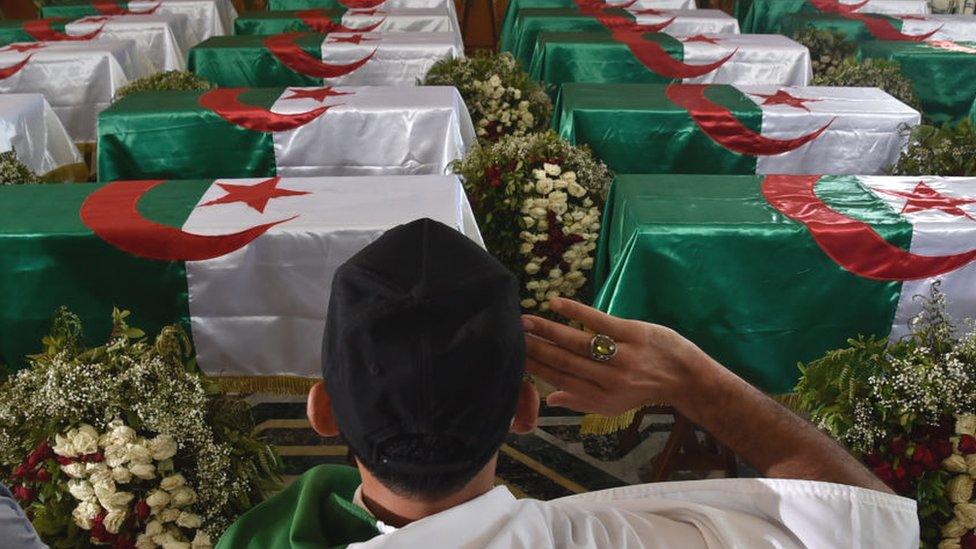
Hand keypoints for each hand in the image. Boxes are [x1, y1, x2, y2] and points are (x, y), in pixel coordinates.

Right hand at [522, 298, 708, 415]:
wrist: (685, 377)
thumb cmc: (644, 390)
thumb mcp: (613, 405)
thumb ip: (581, 402)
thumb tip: (550, 399)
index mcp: (601, 398)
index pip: (560, 380)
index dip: (536, 367)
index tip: (515, 354)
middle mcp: (610, 380)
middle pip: (564, 361)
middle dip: (535, 347)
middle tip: (512, 334)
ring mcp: (622, 356)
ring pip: (577, 342)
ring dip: (548, 330)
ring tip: (526, 320)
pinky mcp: (634, 333)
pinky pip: (599, 321)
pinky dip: (575, 312)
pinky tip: (555, 303)